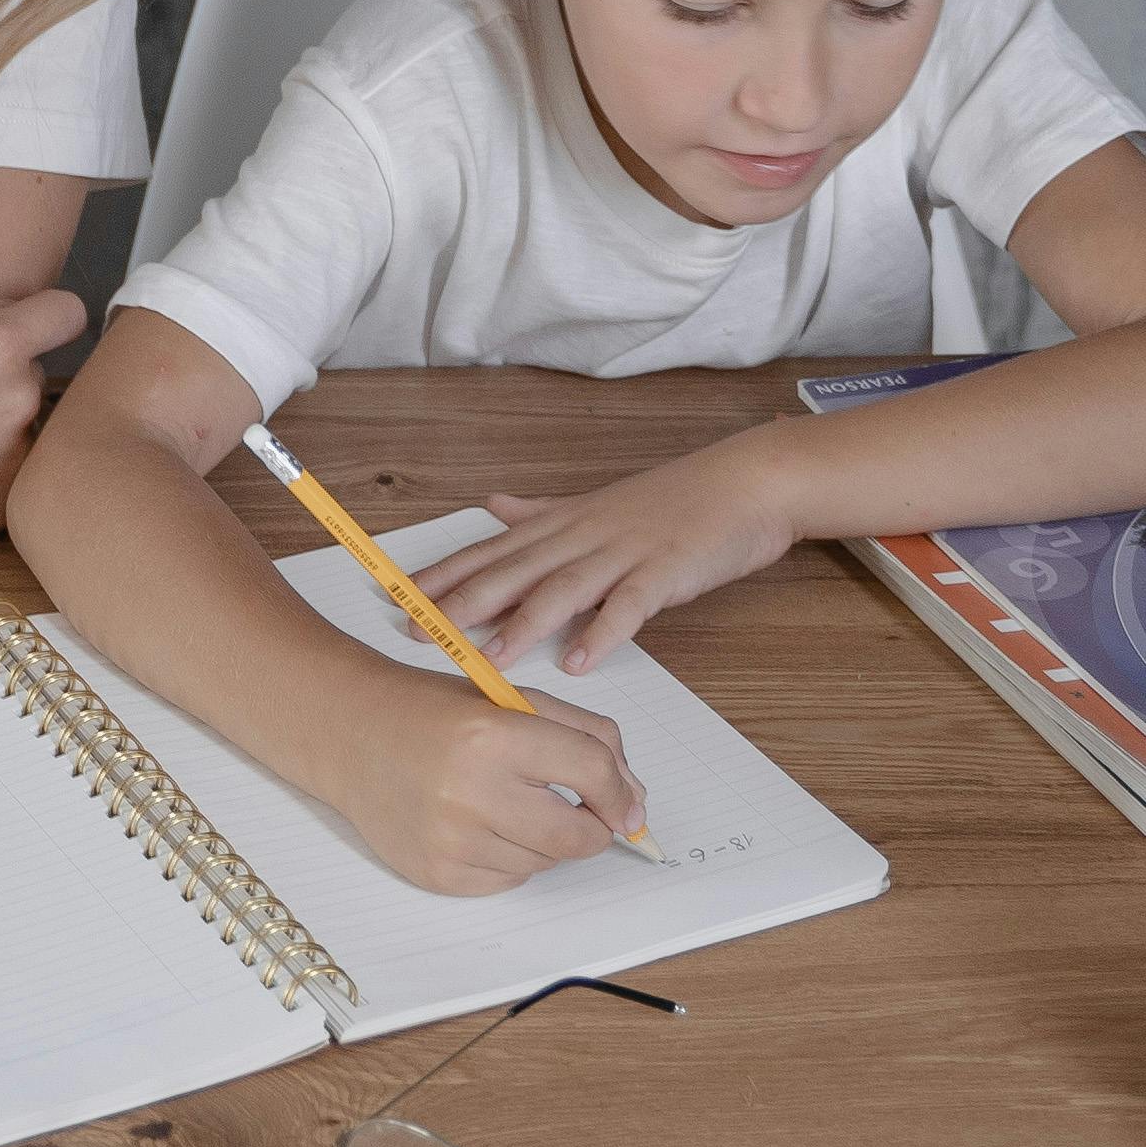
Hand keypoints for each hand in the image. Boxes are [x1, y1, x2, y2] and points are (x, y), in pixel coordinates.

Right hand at [0, 277, 86, 557]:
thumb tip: (1, 305)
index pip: (67, 313)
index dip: (44, 316)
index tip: (22, 328)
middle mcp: (19, 400)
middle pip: (33, 372)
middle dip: (0, 374)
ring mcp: (15, 459)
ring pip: (22, 426)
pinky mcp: (1, 508)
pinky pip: (10, 475)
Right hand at [325, 678, 644, 893]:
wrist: (353, 735)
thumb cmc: (439, 714)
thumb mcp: (515, 702)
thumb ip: (586, 739)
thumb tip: (635, 803)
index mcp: (493, 735)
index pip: (589, 771)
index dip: (621, 793)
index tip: (629, 806)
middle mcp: (470, 791)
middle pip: (575, 836)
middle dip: (594, 829)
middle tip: (582, 813)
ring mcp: (450, 840)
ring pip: (543, 863)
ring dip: (544, 840)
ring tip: (506, 804)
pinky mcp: (437, 874)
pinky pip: (508, 881)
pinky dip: (509, 858)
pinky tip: (478, 824)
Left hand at [416, 441, 798, 672]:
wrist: (745, 483)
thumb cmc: (672, 500)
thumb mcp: (596, 502)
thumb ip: (541, 511)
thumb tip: (494, 505)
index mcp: (565, 522)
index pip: (493, 550)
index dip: (447, 575)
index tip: (400, 599)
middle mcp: (585, 535)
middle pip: (516, 570)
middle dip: (464, 602)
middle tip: (421, 633)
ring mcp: (626, 552)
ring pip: (565, 588)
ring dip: (525, 624)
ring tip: (490, 659)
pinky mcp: (667, 571)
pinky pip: (631, 605)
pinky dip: (605, 632)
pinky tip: (582, 662)